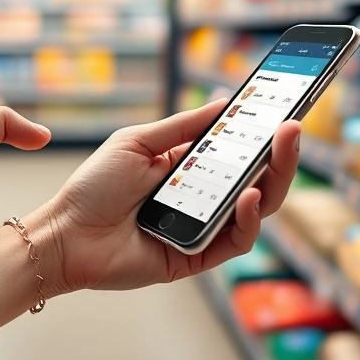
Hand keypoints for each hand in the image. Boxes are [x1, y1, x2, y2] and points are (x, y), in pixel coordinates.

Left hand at [27, 99, 300, 295]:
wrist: (66, 232)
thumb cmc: (94, 186)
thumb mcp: (137, 142)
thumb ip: (183, 126)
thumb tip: (225, 103)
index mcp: (188, 166)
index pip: (237, 149)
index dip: (263, 132)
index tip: (285, 108)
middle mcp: (201, 197)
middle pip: (257, 177)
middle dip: (280, 153)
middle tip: (294, 127)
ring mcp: (203, 227)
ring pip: (256, 208)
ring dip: (274, 180)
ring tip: (279, 151)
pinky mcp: (198, 255)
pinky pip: (236, 240)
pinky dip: (247, 218)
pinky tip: (248, 195)